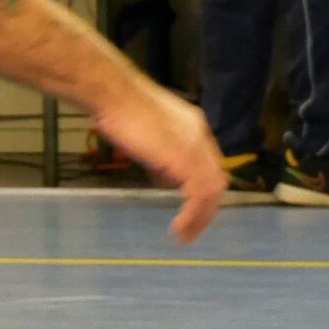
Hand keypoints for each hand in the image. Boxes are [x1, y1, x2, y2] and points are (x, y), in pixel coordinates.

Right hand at [90, 76, 224, 242]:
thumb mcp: (147, 135)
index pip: (208, 164)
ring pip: (211, 189)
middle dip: (207, 206)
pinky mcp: (185, 159)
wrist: (114, 93)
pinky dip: (192, 215)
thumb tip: (164, 178)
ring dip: (201, 216)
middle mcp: (200, 137)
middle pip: (215, 178)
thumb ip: (161, 155)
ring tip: (186, 235)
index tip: (192, 206)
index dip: (202, 186)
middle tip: (193, 228)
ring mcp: (195, 148)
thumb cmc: (120, 109)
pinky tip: (179, 228)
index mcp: (194, 128)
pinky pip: (199, 194)